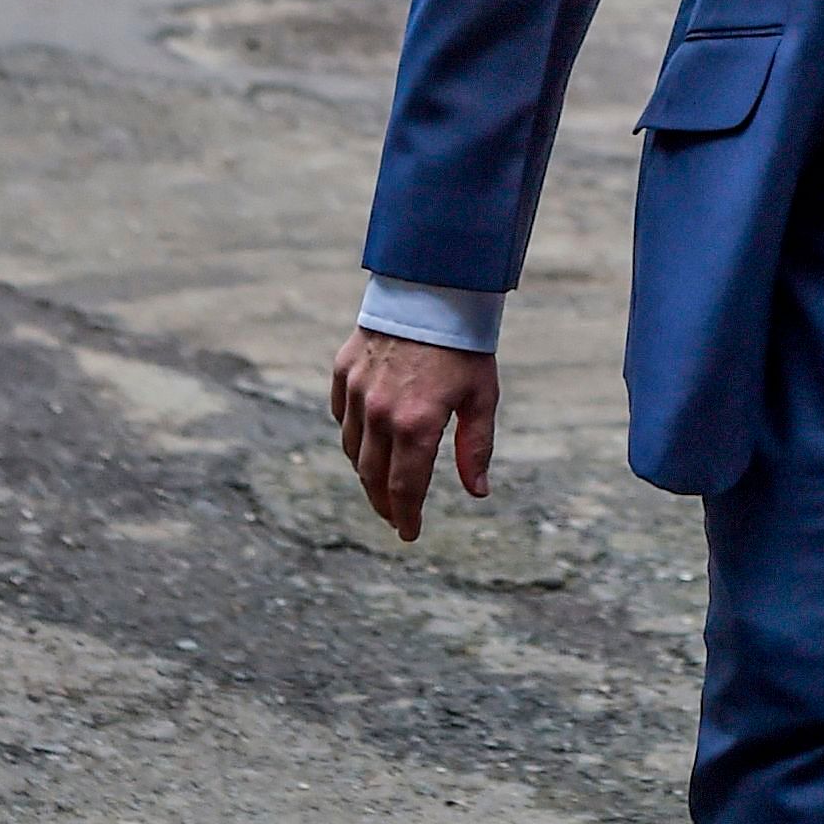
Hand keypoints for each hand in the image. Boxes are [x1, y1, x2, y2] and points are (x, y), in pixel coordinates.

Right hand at [330, 327, 497, 544]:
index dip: (406, 516)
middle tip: (395, 518)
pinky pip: (341, 415)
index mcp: (416, 425)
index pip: (405, 487)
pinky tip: (367, 441)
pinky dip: (352, 434)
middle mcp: (379, 413)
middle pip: (373, 476)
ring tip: (382, 484)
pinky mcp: (343, 371)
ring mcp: (356, 392)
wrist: (432, 290)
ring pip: (353, 449)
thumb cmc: (464, 346)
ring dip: (366, 473)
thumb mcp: (482, 398)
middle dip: (383, 503)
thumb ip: (476, 447)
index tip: (409, 534)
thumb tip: (478, 492)